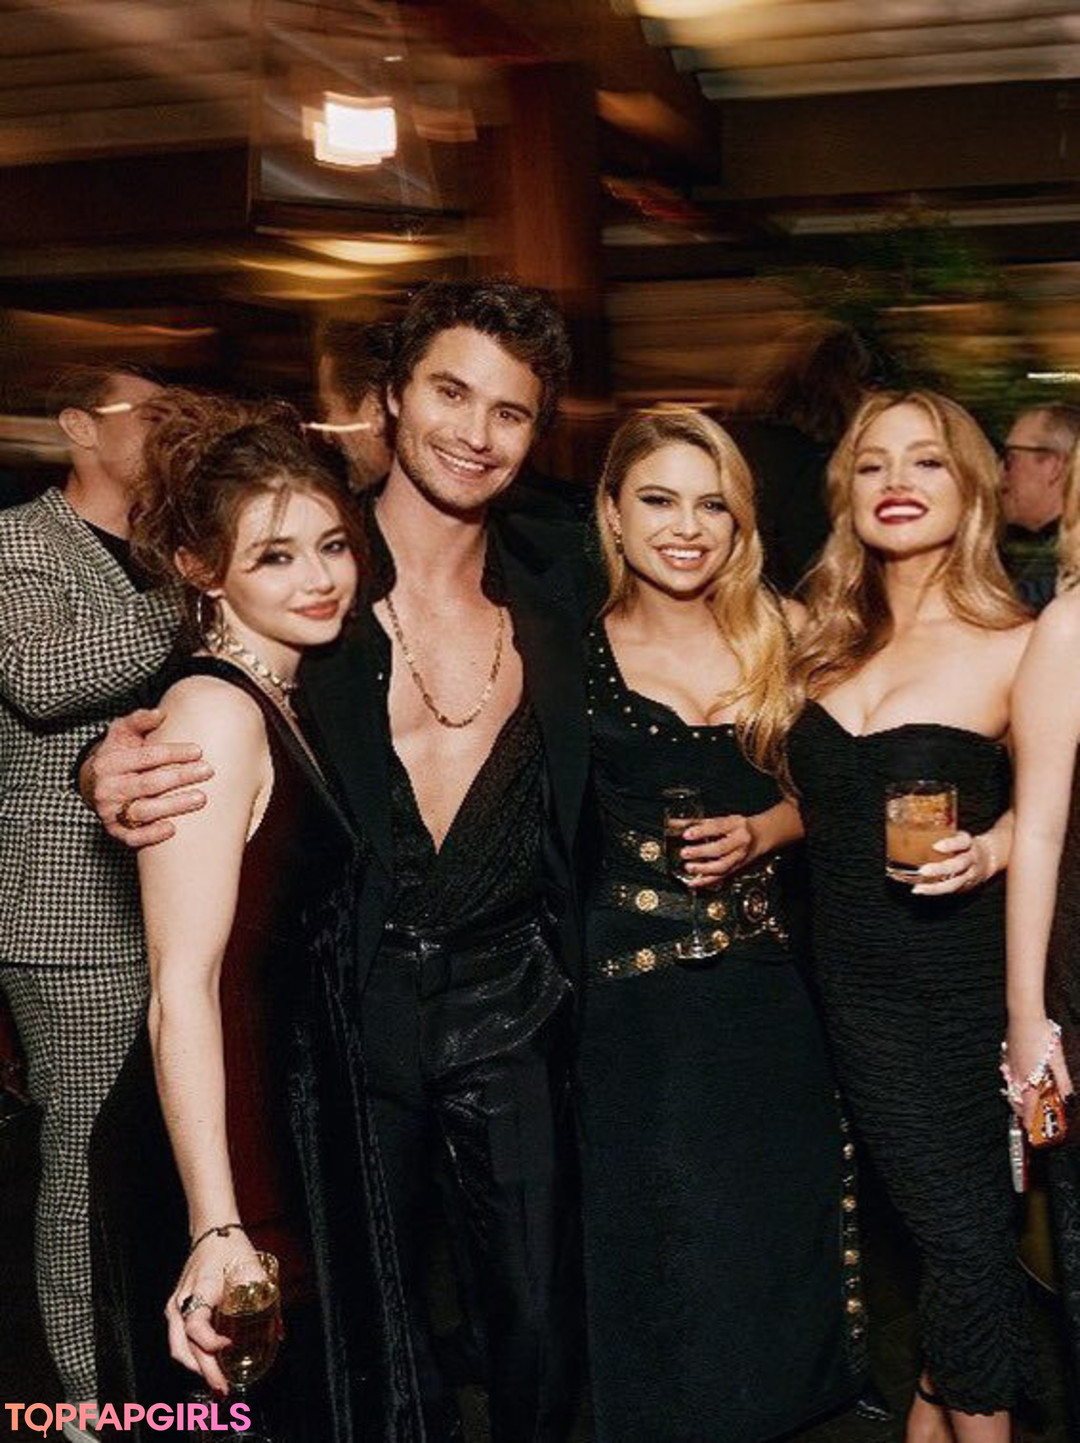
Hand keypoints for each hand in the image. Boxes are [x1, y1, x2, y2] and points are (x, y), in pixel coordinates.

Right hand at [81, 708, 212, 847]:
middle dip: (181, 777)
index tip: (198, 751)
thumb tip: (160, 714)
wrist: (95, 783)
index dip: (174, 753)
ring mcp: (111, 812)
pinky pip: (133, 837)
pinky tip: (173, 828)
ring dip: (174, 805)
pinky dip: (152, 835)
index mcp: (109, 763)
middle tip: (208, 771)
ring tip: (201, 798)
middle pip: (149, 784)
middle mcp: (108, 788)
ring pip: (144, 811)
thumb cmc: (118, 754)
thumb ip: (139, 721)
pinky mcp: (115, 830)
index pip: (146, 757)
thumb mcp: (122, 733)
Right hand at [166, 1230, 257, 1393]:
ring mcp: (175, 1307)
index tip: (229, 1346)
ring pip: (178, 1347)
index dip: (210, 1342)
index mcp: (200, 1290)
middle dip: (204, 1371)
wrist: (211, 1231)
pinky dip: (191, 1357)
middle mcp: (181, 1302)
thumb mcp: (253, 1270)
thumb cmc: (231, 1249)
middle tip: (223, 1388)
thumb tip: (278, 1333)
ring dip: (196, 1369)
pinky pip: (178, 1340)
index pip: (196, 1325)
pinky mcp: (176, 1310)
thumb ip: (267, 1301)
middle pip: (184, 1346)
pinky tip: (207, 1367)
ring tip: (216, 1384)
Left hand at [680, 815, 752, 885]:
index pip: (718, 827)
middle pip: (721, 848)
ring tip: (689, 867)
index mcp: (735, 824)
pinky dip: (706, 882)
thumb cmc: (738, 827)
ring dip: (704, 869)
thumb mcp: (720, 820)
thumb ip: (696, 822)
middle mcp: (740, 841)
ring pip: (723, 866)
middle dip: (701, 852)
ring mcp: (739, 856)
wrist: (761, 836)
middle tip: (685, 853)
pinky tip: (693, 883)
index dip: (702, 831)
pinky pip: (721, 877)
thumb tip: (673, 823)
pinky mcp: (736, 868)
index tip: (686, 834)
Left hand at [911, 831, 996, 895]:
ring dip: (935, 887)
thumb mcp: (957, 834)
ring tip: (918, 888)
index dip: (951, 844)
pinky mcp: (965, 886)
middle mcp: (971, 859)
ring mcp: (969, 875)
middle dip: (940, 869)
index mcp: (969, 843)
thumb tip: (911, 819)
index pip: (963, 842)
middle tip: (922, 870)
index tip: (936, 846)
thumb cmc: (963, 844)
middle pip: (959, 865)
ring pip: (954, 883)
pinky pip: (950, 890)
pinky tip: (919, 889)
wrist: (989, 858)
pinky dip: (933, 891)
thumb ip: (940, 831)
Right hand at [1005, 1015, 1073, 1126]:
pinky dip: (1012, 1082)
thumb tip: (1068, 1096)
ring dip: (1015, 1097)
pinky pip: (1007, 1074)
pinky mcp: (1007, 1054)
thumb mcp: (1057, 1060)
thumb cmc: (1040, 1035)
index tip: (1030, 1129)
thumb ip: (1062, 1080)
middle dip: (1020, 1110)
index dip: (1029, 1119)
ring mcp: (1009, 1064)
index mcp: (1029, 1078)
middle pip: (1015, 1099)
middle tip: (1027, 1117)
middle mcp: (1017, 1074)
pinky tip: (1017, 1076)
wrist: (1024, 1015)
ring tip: (1023, 1100)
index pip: (1029, 1105)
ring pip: (1010, 1087)